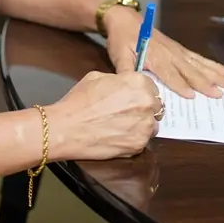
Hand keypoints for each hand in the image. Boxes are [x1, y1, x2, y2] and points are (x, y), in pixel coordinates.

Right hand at [46, 70, 160, 161]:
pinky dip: (134, 138)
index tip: (135, 96)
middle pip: (155, 105)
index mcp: (138, 82)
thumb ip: (118, 80)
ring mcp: (145, 126)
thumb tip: (123, 84)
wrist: (67, 128)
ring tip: (122, 125)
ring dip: (141, 124)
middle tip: (128, 112)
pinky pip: (143, 140)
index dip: (142, 91)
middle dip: (144, 107)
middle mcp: (146, 103)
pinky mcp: (139, 145)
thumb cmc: (79, 103)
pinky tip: (118, 135)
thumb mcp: (97, 77)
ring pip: (152, 124)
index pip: (151, 86)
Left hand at [103, 7, 223, 98]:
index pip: (169, 74)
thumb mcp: (118, 56)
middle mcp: (170, 54)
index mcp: (155, 57)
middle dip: (206, 83)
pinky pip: (198, 58)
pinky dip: (212, 65)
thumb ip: (126, 72)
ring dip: (215, 74)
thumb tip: (133, 87)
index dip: (180, 85)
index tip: (193, 96)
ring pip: (199, 64)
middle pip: (190, 71)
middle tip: (221, 93)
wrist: (125, 19)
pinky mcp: (180, 49)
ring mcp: (177, 51)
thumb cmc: (121, 39)